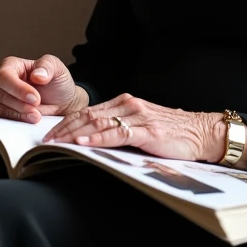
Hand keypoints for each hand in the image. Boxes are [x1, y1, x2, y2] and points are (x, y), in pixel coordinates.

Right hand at [0, 54, 88, 123]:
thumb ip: (47, 66)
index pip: (4, 76)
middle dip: (19, 104)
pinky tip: (29, 120)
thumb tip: (36, 75)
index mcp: (10, 65)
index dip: (18, 89)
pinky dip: (15, 121)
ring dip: (18, 114)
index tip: (35, 98)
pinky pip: (0, 120)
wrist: (61, 104)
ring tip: (36, 116)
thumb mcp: (57, 68)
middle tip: (37, 109)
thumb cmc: (56, 84)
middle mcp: (0, 81)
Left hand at [43, 93, 219, 161]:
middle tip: (45, 141)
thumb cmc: (173, 132)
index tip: (49, 134)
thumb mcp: (142, 126)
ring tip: (57, 143)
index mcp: (125, 103)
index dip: (66, 122)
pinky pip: (117, 134)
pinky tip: (84, 142)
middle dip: (64, 129)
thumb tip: (93, 139)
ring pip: (98, 122)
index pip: (88, 111)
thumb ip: (120, 128)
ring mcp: (138, 116)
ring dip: (74, 134)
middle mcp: (129, 105)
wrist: (202, 131)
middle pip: (88, 115)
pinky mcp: (147, 130)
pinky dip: (98, 138)